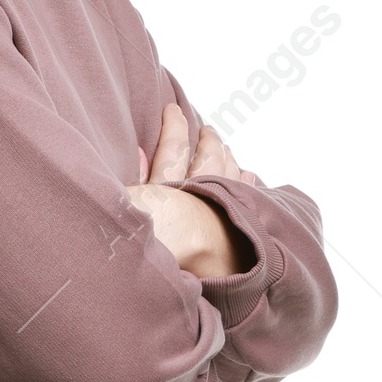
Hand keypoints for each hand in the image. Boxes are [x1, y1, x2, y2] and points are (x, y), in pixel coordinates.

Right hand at [126, 103, 257, 277]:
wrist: (190, 272)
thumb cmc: (152, 245)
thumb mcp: (133, 209)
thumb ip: (137, 179)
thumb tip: (139, 150)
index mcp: (167, 187)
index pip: (173, 146)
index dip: (174, 124)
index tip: (173, 108)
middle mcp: (197, 191)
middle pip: (207, 155)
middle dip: (208, 139)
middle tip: (208, 131)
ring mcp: (220, 206)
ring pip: (229, 170)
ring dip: (228, 155)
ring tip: (225, 147)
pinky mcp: (238, 222)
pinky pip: (247, 192)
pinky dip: (247, 180)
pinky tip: (248, 174)